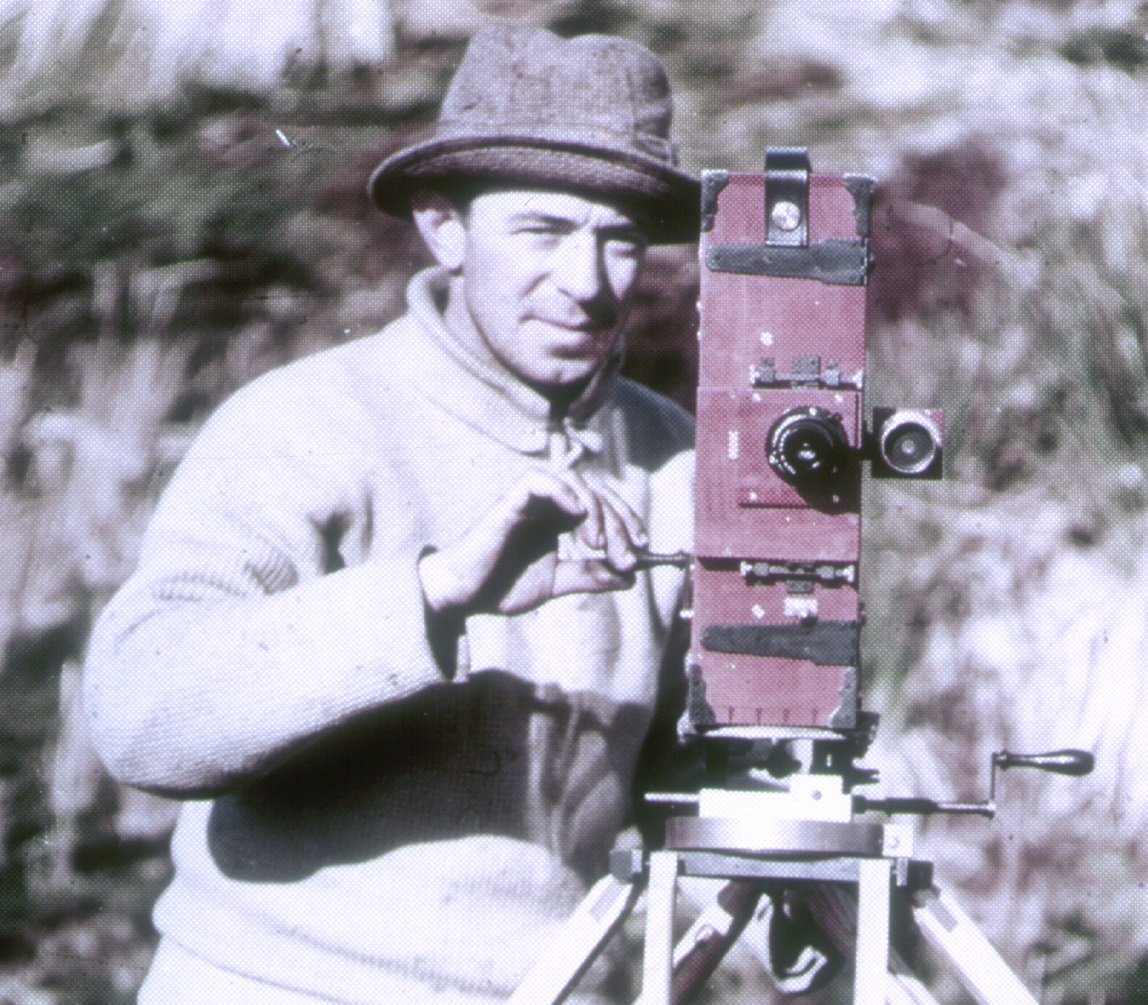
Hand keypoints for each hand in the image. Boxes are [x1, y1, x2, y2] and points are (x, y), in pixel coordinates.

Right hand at [419, 466, 648, 615]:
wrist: (461, 596)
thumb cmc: (501, 586)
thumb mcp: (556, 582)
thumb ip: (590, 575)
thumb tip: (630, 577)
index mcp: (558, 516)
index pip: (604, 505)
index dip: (627, 521)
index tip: (642, 549)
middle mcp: (547, 502)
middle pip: (597, 494)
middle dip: (619, 524)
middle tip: (626, 558)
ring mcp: (529, 498)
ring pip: (576, 483)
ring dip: (597, 512)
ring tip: (599, 547)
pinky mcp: (510, 499)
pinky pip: (540, 480)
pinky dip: (564, 492)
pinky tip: (576, 518)